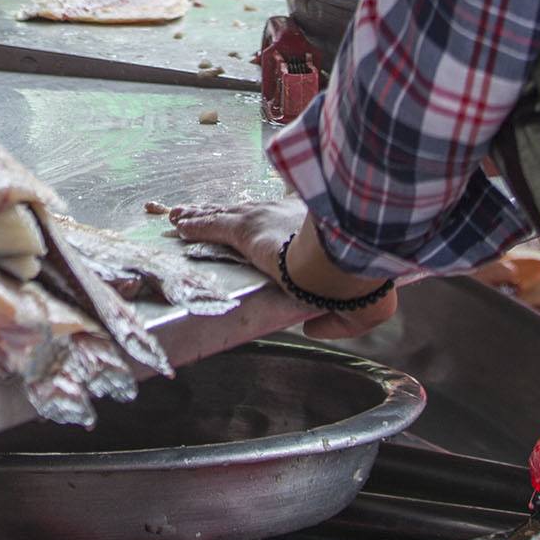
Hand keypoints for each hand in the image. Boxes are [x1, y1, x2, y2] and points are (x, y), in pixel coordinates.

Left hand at [168, 197, 399, 339]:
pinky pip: (213, 226)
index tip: (257, 215)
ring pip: (223, 214)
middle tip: (202, 210)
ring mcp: (264, 220)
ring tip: (179, 215)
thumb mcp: (359, 309)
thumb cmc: (360, 281)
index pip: (283, 218)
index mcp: (312, 229)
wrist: (350, 261)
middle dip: (223, 211)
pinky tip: (180, 226)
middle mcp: (285, 216)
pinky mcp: (247, 229)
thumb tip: (311, 329)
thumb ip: (334, 323)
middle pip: (244, 210)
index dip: (267, 216)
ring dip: (200, 214)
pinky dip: (196, 225)